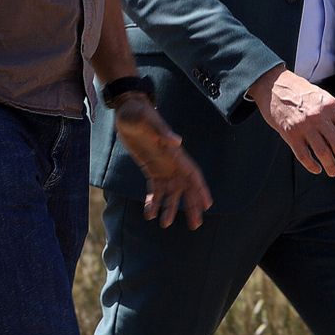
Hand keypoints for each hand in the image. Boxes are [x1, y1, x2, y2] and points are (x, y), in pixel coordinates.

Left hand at [113, 94, 211, 228]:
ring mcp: (161, 166)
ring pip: (171, 192)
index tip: (208, 205)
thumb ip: (162, 131)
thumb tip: (178, 141)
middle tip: (195, 225)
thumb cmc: (138, 113)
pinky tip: (148, 214)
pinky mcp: (150, 168)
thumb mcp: (147, 120)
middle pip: (186, 187)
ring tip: (165, 224)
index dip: (201, 190)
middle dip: (191, 206)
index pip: (192, 174)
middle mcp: (171, 162)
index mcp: (174, 153)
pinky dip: (154, 202)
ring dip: (170, 208)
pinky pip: (155, 189)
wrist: (126, 110)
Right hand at [248, 65, 334, 175]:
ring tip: (333, 172)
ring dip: (331, 166)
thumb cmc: (302, 94)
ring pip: (323, 153)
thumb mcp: (324, 99)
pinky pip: (304, 156)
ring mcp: (304, 125)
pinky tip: (317, 169)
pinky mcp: (290, 133)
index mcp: (332, 106)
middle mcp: (319, 116)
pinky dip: (312, 166)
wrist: (274, 85)